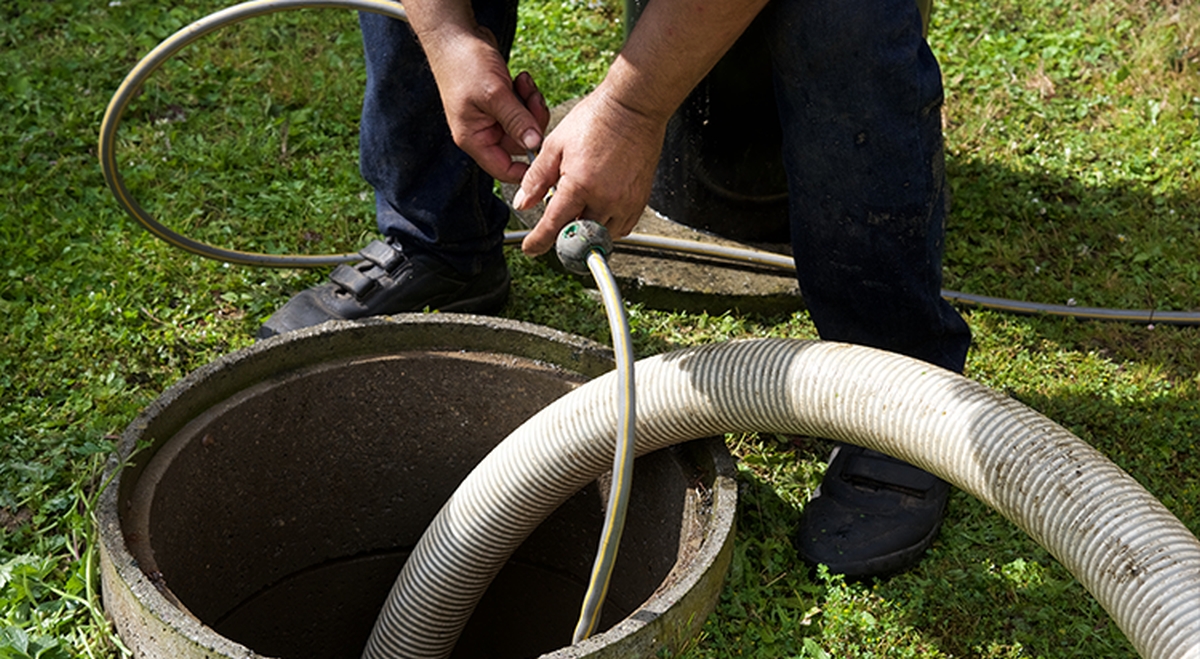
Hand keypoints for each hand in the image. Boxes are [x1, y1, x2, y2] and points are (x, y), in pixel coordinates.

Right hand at [423, 26, 549, 182]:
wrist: (455, 34)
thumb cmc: (465, 64)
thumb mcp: (494, 94)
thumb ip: (516, 121)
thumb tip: (535, 145)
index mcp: (474, 138)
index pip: (503, 170)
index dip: (526, 169)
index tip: (545, 155)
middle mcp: (483, 132)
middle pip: (520, 145)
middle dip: (532, 122)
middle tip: (533, 99)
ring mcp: (492, 117)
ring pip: (525, 125)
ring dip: (531, 105)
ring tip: (524, 83)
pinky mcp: (501, 103)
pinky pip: (523, 109)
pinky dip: (527, 95)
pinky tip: (521, 78)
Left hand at [513, 87, 667, 255]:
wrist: (633, 107)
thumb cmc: (596, 119)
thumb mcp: (555, 145)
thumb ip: (536, 178)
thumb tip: (522, 203)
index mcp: (579, 185)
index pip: (554, 225)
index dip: (538, 241)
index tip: (531, 248)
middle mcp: (605, 199)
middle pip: (579, 236)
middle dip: (564, 234)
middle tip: (557, 224)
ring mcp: (626, 202)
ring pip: (602, 235)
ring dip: (587, 231)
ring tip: (580, 211)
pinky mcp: (640, 200)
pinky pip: (622, 228)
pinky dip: (608, 226)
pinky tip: (599, 210)